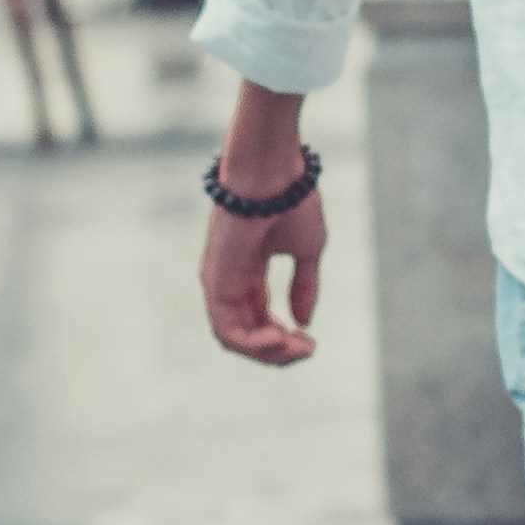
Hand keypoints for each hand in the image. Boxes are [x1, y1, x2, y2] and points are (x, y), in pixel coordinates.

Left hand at [201, 184, 325, 365]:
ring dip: (268, 352)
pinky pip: (226, 330)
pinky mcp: (214, 282)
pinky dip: (252, 343)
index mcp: (249, 272)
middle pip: (247, 334)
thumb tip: (304, 322)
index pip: (259, 320)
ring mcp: (219, 282)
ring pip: (235, 339)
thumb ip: (303, 287)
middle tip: (308, 348)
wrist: (273, 173)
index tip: (311, 339)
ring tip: (296, 346)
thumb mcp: (307, 250)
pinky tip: (279, 338)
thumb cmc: (290, 200)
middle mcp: (230, 281)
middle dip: (280, 350)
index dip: (285, 337)